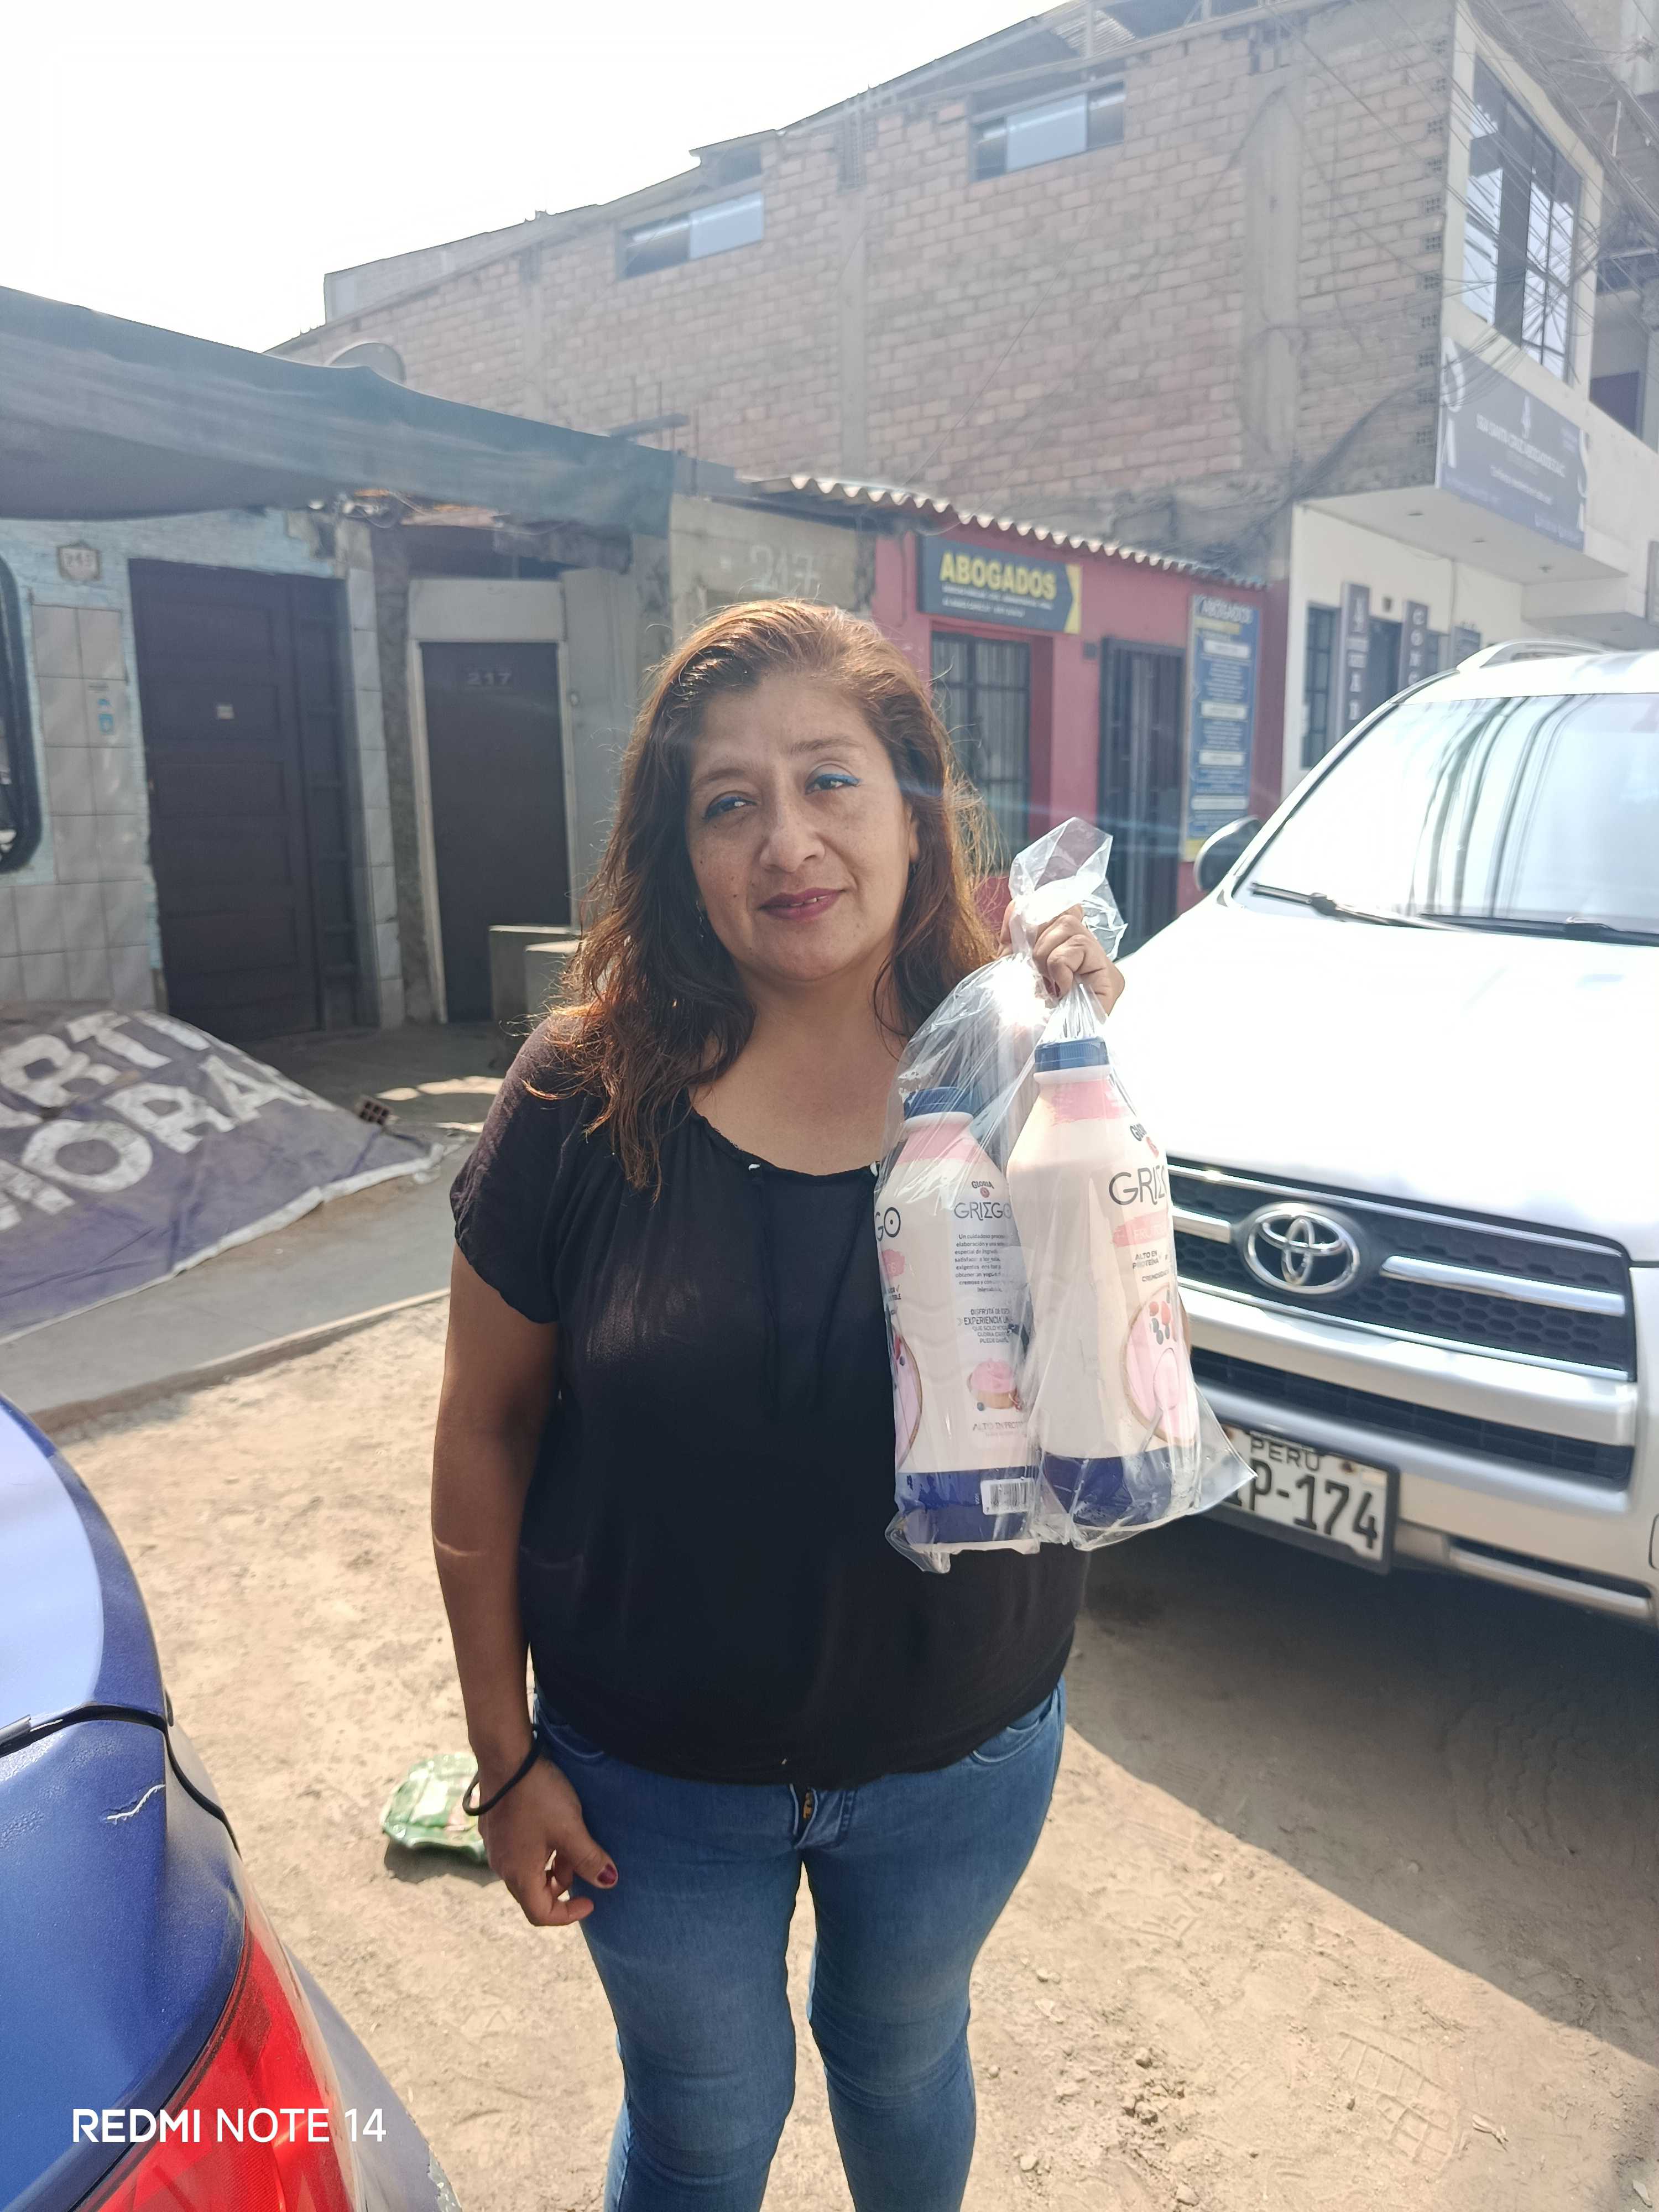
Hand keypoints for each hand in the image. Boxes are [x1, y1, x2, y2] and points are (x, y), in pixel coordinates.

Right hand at [477, 1750, 616, 1926]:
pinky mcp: (494, 1829)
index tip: (590, 1901)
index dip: (568, 1914)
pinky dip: (539, 1850)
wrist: (505, 1757)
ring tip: (570, 1839)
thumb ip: (589, 1858)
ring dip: (551, 1865)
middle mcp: (502, 1866)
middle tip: (582, 1861)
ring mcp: (495, 1847)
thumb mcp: (570, 1828)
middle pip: (533, 1893)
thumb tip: (609, 1882)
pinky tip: (551, 1824)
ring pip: (527, 1870)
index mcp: (519, 1874)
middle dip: (561, 1885)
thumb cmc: (538, 1795)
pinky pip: (518, 1853)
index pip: (541, 1913)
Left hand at [1003, 901, 1125, 1010]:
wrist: (1031, 1055)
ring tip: (1047, 983)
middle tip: (1035, 971)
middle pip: (1067, 911)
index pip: (1063, 909)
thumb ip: (1014, 937)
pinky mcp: (1110, 978)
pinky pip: (1080, 946)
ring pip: (1071, 924)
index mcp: (1069, 953)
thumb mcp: (1010, 970)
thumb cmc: (1022, 1021)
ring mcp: (1103, 968)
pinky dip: (1060, 964)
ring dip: (1046, 953)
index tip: (1016, 940)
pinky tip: (1060, 990)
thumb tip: (1017, 903)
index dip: (1037, 914)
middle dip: (1039, 937)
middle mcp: (1090, 958)